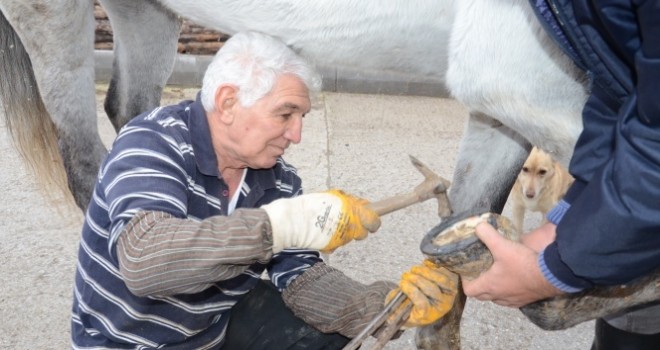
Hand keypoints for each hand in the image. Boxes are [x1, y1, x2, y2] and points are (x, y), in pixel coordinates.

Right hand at [261, 189, 380, 252]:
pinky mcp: (333, 246)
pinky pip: (339, 243)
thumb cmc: (309, 206)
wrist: (291, 222)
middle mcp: (349, 224)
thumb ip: (347, 201)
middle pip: (365, 231)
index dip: (372, 218)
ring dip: (346, 233)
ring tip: (331, 226)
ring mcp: (342, 237)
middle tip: (349, 223)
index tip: (368, 216)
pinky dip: (334, 239)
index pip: (373, 218)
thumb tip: (360, 204)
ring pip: (352, 238)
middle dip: (360, 227)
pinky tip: (323, 232)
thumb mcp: (331, 197)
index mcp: (351, 209)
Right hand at [386, 260, 457, 327]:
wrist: (425, 306)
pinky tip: (423, 264)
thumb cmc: (408, 307)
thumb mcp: (398, 309)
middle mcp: (441, 306)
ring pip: (441, 280)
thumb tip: (399, 289)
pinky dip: (434, 266)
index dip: (411, 291)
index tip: (401, 283)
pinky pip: (446, 272)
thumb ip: (396, 302)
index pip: (422, 303)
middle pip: (432, 289)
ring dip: (425, 271)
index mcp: (428, 315)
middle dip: (416, 279)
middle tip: (405, 275)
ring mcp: (449, 295)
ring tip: (414, 269)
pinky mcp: (452, 283)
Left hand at [462, 222, 561, 306]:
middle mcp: (499, 296)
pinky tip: (512, 282)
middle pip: (482, 296)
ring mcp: (513, 300)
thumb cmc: (524, 264)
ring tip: (495, 276)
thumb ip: (487, 234)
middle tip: (480, 272)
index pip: (469, 290)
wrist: (551, 276)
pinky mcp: (525, 301)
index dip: (466, 281)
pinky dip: (508, 292)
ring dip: (493, 290)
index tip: (468, 272)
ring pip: (497, 298)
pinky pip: (511, 300)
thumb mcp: (503, 245)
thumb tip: (477, 226)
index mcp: (490, 285)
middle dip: (478, 285)